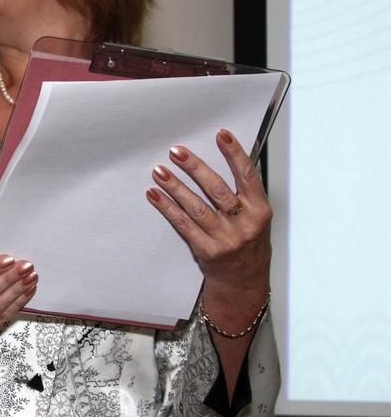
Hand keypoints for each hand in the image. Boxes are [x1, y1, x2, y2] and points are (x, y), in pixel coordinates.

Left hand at [147, 128, 271, 296]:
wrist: (244, 281)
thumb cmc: (249, 242)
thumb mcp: (256, 217)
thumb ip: (243, 192)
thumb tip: (224, 157)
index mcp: (260, 211)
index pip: (247, 176)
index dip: (234, 154)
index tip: (221, 135)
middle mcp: (244, 224)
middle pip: (217, 190)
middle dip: (195, 168)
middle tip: (177, 152)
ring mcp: (225, 239)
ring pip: (196, 207)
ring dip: (175, 186)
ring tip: (159, 171)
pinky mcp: (206, 250)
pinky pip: (183, 224)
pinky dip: (167, 208)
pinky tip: (155, 195)